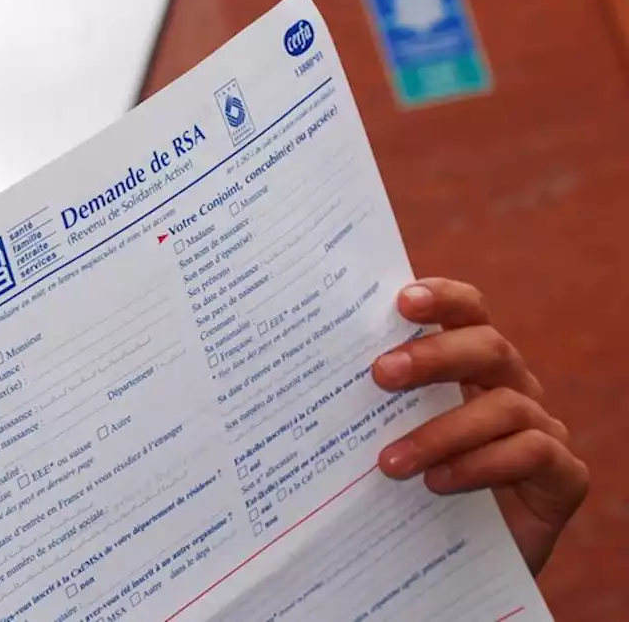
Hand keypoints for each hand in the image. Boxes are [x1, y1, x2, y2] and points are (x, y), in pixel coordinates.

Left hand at [371, 278, 587, 575]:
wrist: (459, 562)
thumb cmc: (413, 487)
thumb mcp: (385, 440)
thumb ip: (364, 407)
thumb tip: (297, 382)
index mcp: (470, 366)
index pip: (467, 312)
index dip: (442, 298)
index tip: (400, 301)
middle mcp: (511, 387)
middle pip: (488, 347)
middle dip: (434, 357)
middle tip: (380, 375)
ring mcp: (542, 428)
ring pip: (505, 406)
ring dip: (442, 432)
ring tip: (390, 464)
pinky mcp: (563, 476)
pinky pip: (532, 453)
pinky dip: (481, 464)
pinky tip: (439, 483)